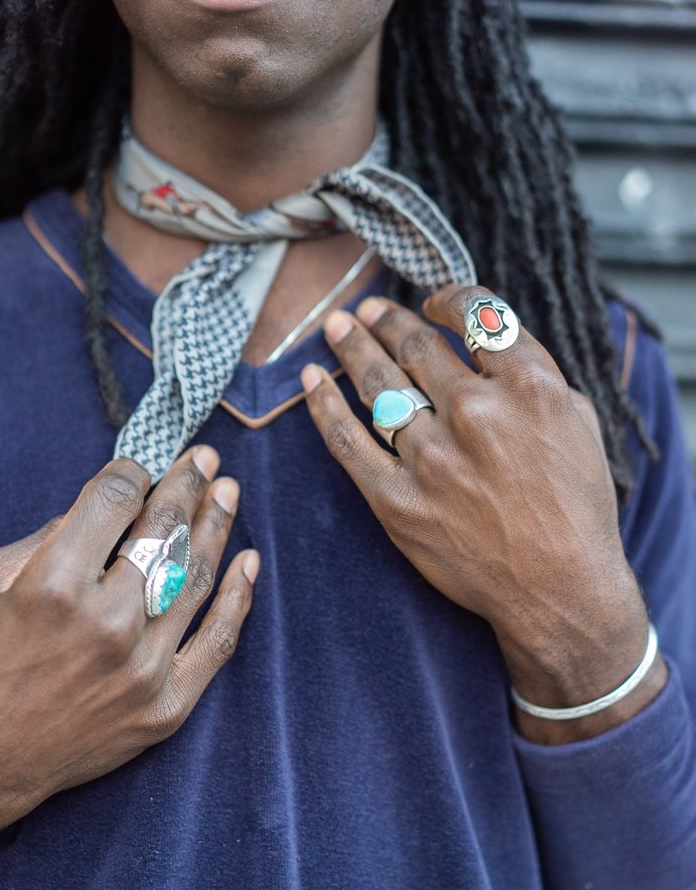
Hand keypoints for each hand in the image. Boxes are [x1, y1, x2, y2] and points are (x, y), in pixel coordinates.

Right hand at [0, 448, 258, 846]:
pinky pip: (218, 643)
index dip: (137, 471)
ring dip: (217, 526)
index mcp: (54, 584)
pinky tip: (249, 561)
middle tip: (206, 460)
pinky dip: (239, 598)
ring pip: (197, 578)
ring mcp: (143, 668)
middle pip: (165, 532)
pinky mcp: (167, 706)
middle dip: (188, 485)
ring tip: (228, 494)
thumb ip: (49, 536)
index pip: (116, 500)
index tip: (147, 464)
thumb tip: (109, 504)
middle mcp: (107, 622)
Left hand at [301, 286, 665, 740]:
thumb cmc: (576, 508)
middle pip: (417, 346)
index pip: (477, 316)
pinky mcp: (397, 499)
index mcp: (528, 386)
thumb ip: (534, 375)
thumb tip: (488, 341)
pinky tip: (311, 380)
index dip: (448, 299)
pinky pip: (347, 440)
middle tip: (368, 309)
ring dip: (351, 347)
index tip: (432, 301)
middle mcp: (476, 413)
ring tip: (337, 327)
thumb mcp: (578, 423)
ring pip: (378, 384)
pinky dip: (324, 405)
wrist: (558, 589)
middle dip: (388, 320)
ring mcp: (431, 457)